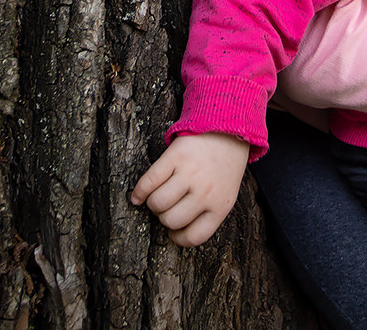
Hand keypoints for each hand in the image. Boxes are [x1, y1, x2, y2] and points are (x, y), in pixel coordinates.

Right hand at [131, 132, 250, 246]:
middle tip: (166, 208)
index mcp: (220, 206)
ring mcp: (190, 174)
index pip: (193, 237)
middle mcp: (205, 192)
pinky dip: (139, 191)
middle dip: (163, 217)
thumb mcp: (226, 194)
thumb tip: (177, 231)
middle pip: (171, 220)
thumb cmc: (225, 166)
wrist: (229, 129)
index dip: (177, 238)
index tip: (172, 232)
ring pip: (157, 203)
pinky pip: (149, 181)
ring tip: (157, 197)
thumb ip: (208, 212)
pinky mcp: (175, 157)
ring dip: (151, 203)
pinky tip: (137, 196)